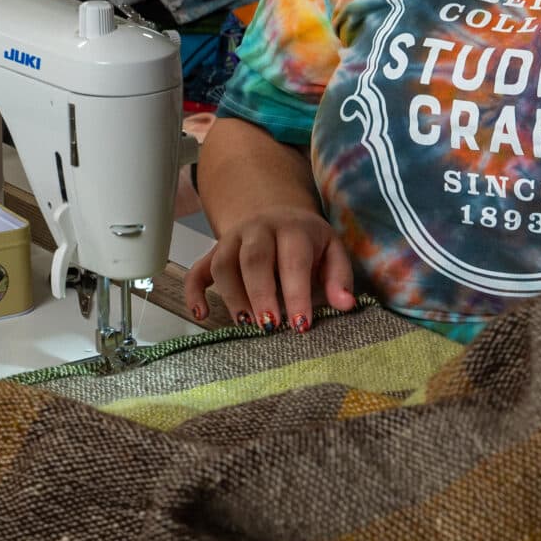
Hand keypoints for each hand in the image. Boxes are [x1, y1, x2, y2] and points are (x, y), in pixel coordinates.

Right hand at [183, 207, 357, 332]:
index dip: (296, 293)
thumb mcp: (332, 251)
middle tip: (269, 326)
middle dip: (260, 294)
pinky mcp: (213, 253)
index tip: (301, 325)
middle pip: (253, 259)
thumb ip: (340, 278)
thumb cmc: (307, 242)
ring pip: (223, 265)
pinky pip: (197, 271)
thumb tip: (346, 305)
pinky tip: (201, 314)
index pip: (293, 260)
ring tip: (246, 325)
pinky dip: (194, 293)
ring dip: (232, 296)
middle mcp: (258, 230)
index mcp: (292, 229)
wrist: (276, 214)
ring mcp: (232, 240)